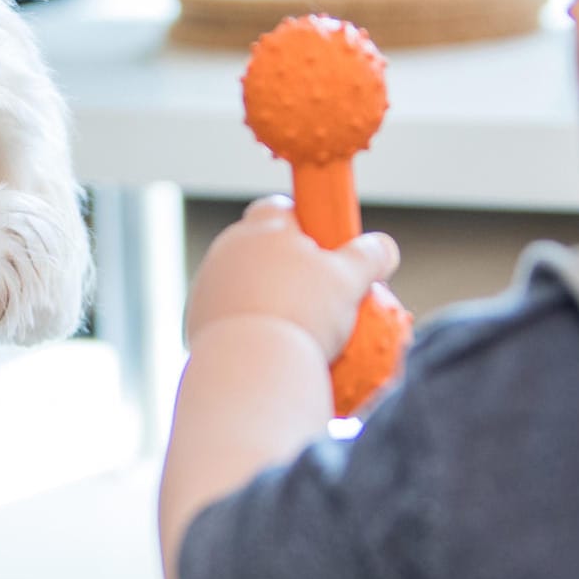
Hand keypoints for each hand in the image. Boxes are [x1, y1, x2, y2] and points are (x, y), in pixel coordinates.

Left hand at [186, 196, 400, 360]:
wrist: (249, 369)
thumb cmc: (304, 314)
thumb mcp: (349, 281)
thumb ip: (368, 257)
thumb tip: (383, 248)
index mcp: (260, 229)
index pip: (278, 209)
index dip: (302, 223)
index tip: (324, 248)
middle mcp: (225, 252)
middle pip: (258, 249)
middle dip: (285, 266)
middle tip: (318, 295)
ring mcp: (206, 289)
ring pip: (241, 286)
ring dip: (265, 300)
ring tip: (296, 329)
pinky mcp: (195, 325)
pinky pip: (228, 321)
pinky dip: (248, 329)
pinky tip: (271, 349)